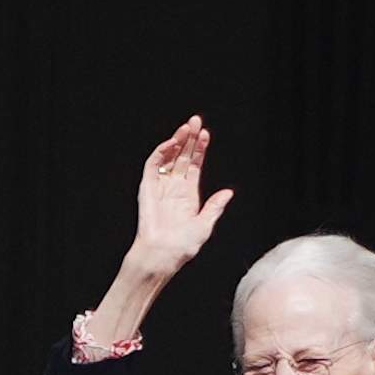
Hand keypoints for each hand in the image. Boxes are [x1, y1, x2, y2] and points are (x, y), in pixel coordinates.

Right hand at [126, 114, 233, 278]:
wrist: (162, 254)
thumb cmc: (182, 246)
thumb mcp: (205, 225)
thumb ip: (215, 207)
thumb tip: (228, 193)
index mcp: (188, 195)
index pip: (194, 165)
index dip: (200, 149)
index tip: (206, 135)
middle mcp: (174, 188)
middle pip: (182, 157)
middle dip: (189, 139)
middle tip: (196, 121)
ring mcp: (160, 187)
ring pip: (168, 157)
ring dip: (176, 141)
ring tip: (186, 127)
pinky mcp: (147, 188)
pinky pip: (153, 165)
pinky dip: (161, 152)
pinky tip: (172, 143)